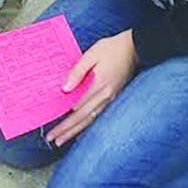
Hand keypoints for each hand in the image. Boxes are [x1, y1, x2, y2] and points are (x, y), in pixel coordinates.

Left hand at [46, 30, 137, 147]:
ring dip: (76, 131)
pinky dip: (88, 124)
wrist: (134, 48)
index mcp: (99, 86)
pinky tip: (81, 129)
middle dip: (67, 131)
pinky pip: (98, 115)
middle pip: (83, 119)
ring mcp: (110, 99)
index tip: (52, 131)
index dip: (64, 123)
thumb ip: (78, 71)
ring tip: (63, 139)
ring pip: (91, 120)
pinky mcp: (112, 97)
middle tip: (53, 140)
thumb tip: (65, 88)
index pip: (77, 110)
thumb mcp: (92, 54)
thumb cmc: (112, 49)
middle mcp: (105, 97)